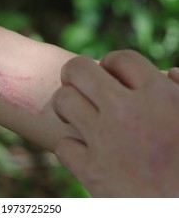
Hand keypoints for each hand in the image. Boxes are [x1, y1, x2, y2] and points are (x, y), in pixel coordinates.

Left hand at [52, 50, 178, 196]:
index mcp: (159, 96)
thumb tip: (168, 73)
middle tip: (79, 88)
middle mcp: (127, 112)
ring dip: (66, 106)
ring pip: (62, 100)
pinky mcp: (92, 172)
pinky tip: (84, 153)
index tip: (110, 77)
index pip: (119, 58)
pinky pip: (63, 146)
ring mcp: (105, 141)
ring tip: (75, 116)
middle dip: (74, 74)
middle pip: (77, 69)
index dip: (111, 64)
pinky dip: (71, 149)